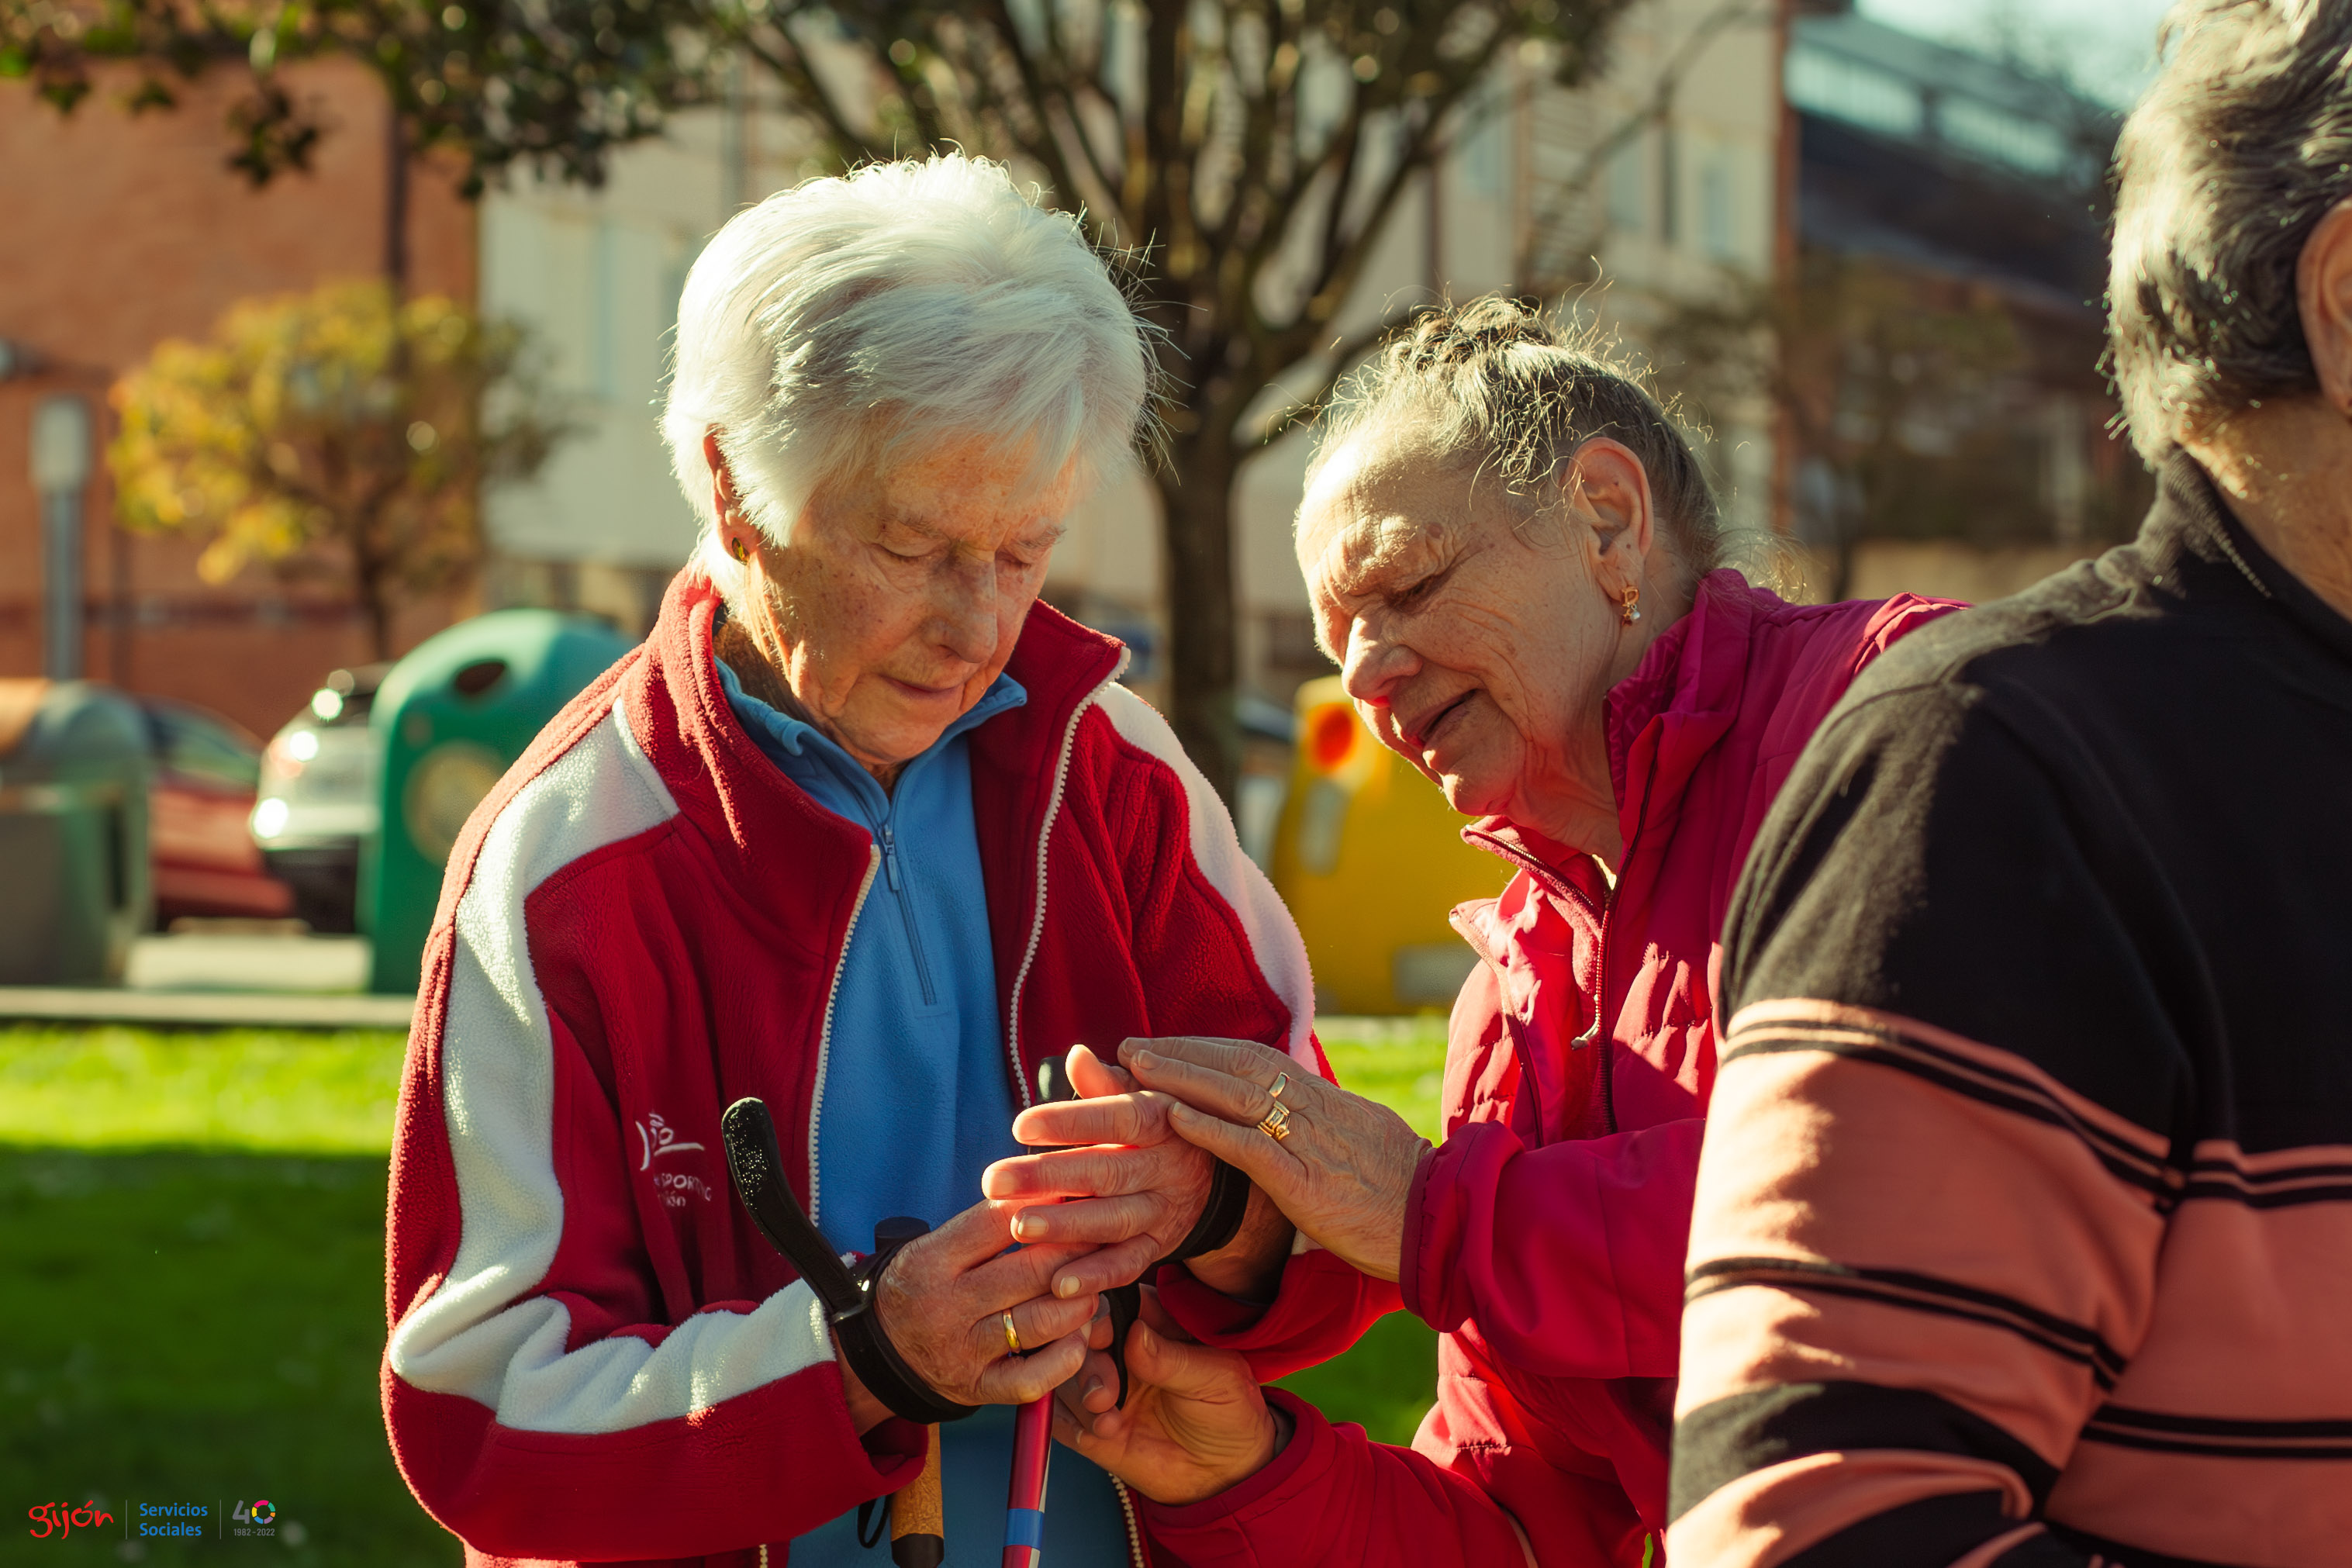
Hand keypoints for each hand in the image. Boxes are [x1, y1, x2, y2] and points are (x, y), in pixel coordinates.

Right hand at [836, 1195, 1099, 1431]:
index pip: (999, 1222)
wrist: (881, 1352)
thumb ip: (986, 1223)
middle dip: (1076, 1250)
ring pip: (1040, 1321)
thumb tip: (1052, 1191)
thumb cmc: (925, 1285)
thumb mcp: (937, 1245)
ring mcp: (965, 1350)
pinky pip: (1033, 1378)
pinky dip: (1067, 1356)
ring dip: (1080, 1301)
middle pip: (1029, 1271)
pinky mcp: (979, 1387)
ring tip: (1092, 1285)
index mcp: (934, 1260)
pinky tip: (1079, 1335)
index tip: (1078, 1196)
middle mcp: (948, 1305)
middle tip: (1103, 1236)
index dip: (1046, 1206)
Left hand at [983, 1044, 1294, 1301]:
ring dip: (1067, 1227)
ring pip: (1115, 1221)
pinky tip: (1058, 1285)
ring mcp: (1165, 1211)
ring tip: (1019, 1227)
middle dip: (1048, 1177)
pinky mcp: (1162, 1248)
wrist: (1214, 1174)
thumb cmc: (1159, 1124)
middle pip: (1107, 1171)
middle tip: (994, 1179)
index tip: (1019, 1125)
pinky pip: (1129, 1265)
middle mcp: (1167, 1167)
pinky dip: (1096, 1277)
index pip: (1116, 1117)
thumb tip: (1076, 1056)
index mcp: (1162, 1120)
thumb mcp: (1143, 1096)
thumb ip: (1106, 1083)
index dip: (1070, 1121)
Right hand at [1051, 1291, 1288, 1504]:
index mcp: (1154, 1323)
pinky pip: (1062, 1418)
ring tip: (1107, 1416)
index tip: (1098, 1333)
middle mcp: (1122, 1351)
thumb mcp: (1214, 1378)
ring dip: (1080, 1394)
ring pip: (1066, 1376)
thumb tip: (1134, 1333)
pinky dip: (1073, 1423)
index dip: (1100, 1315)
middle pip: (1082, 1339)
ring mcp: (1105, 1388)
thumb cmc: (1230, 1410)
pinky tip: (1103, 1432)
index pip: (1116, 1305)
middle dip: (1087, 1363)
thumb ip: (1171, 1358)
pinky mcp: (1092, 1426)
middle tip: (1103, 1392)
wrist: (1227, 1472)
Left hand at [1120, 1036, 1427, 1282]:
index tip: (1165, 1044)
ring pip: (1236, 1095)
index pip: (1255, 1058)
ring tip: (1135, 1069)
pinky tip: (1173, 1117)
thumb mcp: (1362, 1140)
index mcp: (1325, 1100)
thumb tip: (1300, 1110)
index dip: (1205, 1048)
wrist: (1444, 1222)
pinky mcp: (1306, 1184)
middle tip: (1130, 1046)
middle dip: (1180, 1053)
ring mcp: (1310, 1144)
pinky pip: (1250, 1147)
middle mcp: (1314, 1110)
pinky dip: (1208, 1128)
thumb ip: (1326, 1122)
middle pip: (1237, 1065)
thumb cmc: (1403, 1190)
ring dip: (1180, 1078)